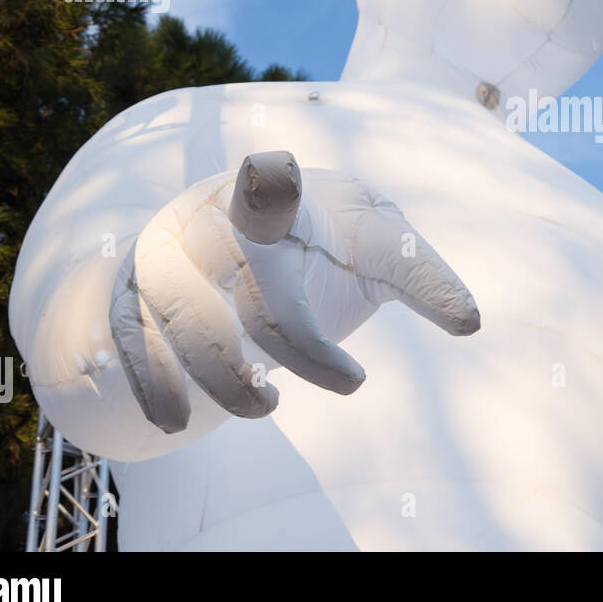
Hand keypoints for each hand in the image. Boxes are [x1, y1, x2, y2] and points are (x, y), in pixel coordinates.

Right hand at [108, 150, 479, 432]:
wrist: (233, 232)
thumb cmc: (322, 239)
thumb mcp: (376, 246)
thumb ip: (422, 275)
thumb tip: (472, 323)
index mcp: (278, 193)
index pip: (272, 184)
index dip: (270, 185)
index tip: (273, 181)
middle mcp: (213, 213)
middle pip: (243, 272)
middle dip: (293, 339)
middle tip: (353, 386)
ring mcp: (166, 252)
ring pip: (181, 313)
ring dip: (223, 374)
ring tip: (266, 409)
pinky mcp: (132, 292)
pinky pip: (130, 339)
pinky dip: (150, 382)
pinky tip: (175, 420)